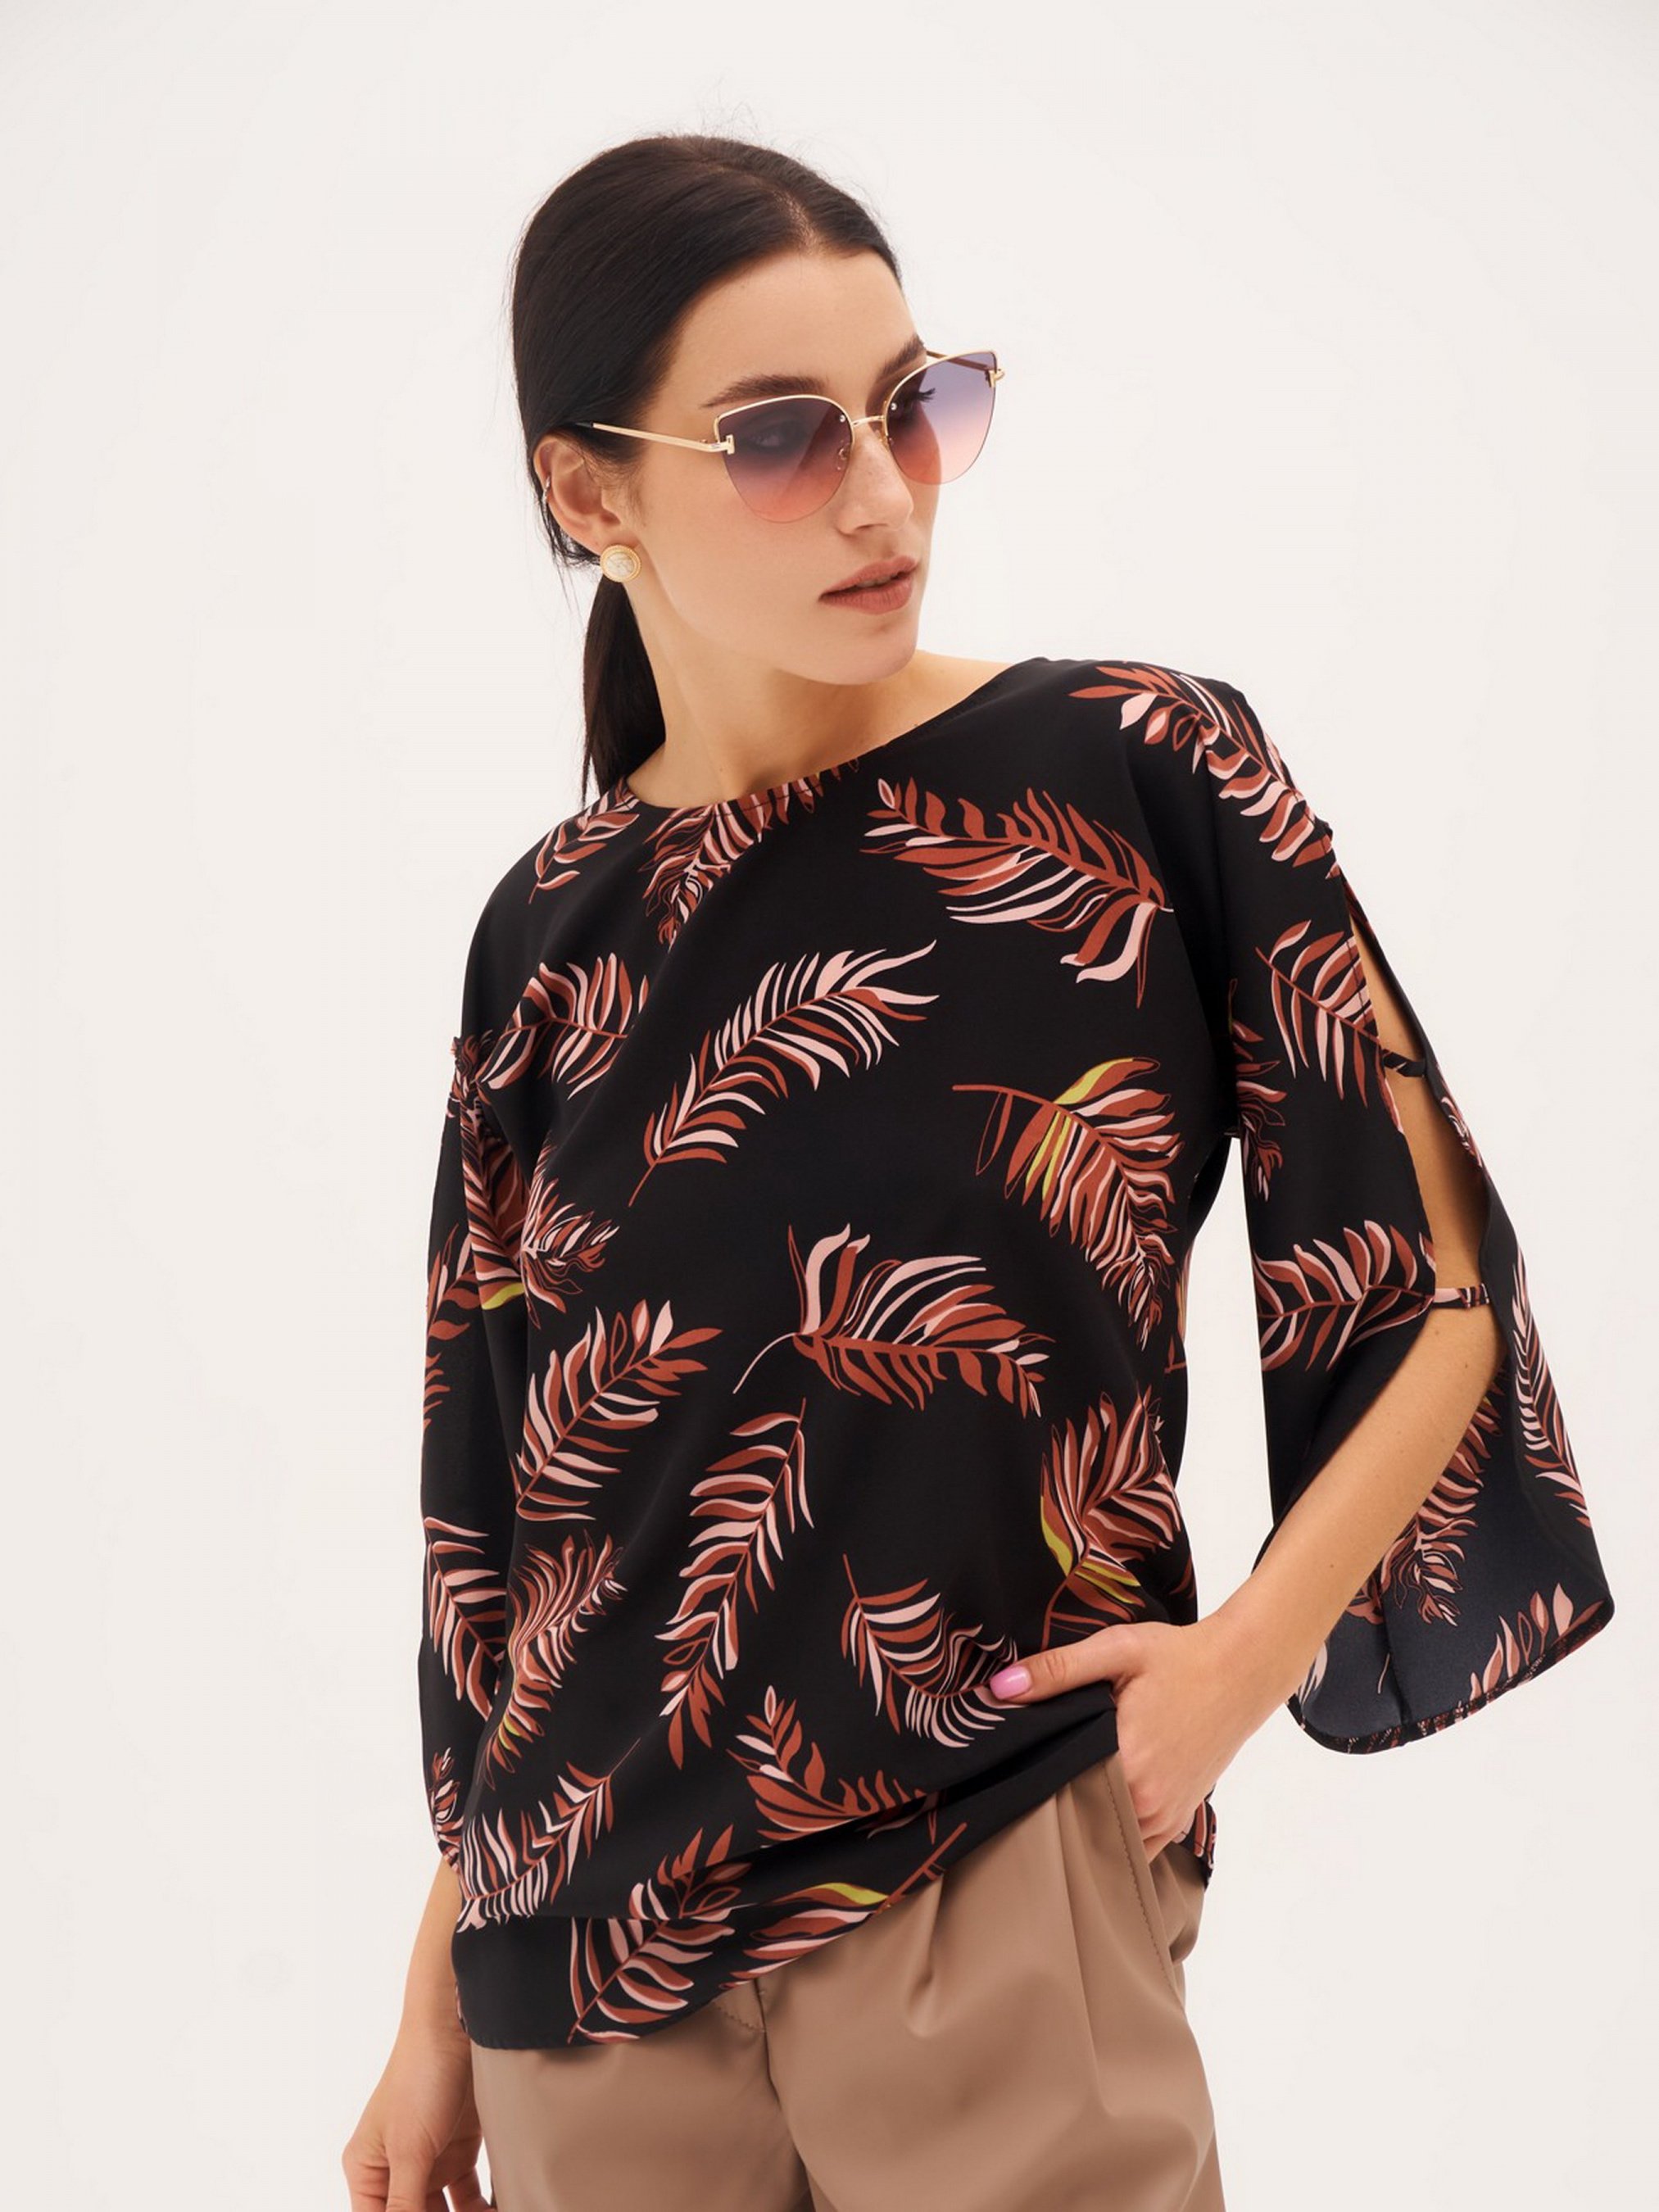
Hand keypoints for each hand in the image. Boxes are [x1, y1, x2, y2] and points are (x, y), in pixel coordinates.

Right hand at [342, 2016, 492, 2211]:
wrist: (457, 2025)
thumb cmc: (419, 2079)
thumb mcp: (409, 2150)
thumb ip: (404, 2205)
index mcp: (367, 2171)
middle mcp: (394, 2171)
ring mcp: (428, 2161)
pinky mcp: (459, 2151)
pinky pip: (470, 2197)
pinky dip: (484, 2209)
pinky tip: (501, 2209)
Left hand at [987, 1616, 1272, 1852]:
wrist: (1242, 1670)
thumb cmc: (1179, 1657)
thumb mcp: (1116, 1650)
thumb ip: (1057, 1670)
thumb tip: (999, 1690)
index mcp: (1127, 1764)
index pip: (1055, 1792)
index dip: (1027, 1782)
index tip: (1006, 1770)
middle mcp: (1148, 1803)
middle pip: (1079, 1818)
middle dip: (1050, 1803)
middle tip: (1021, 1779)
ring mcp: (1167, 1816)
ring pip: (1108, 1839)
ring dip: (1082, 1821)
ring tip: (1053, 1795)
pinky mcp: (1180, 1816)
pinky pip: (1138, 1846)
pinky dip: (1114, 1834)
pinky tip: (1091, 1810)